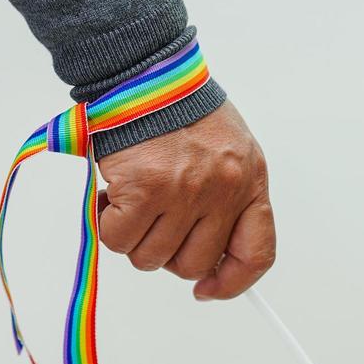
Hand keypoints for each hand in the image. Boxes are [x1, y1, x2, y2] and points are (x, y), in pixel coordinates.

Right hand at [97, 102, 274, 299]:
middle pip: (193, 265)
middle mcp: (222, 190)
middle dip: (168, 254)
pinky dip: (108, 225)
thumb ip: (225, 200)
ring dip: (134, 239)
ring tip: (132, 202)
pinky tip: (112, 197)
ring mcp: (183, 192)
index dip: (232, 283)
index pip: (255, 253)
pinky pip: (119, 239)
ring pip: (151, 258)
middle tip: (154, 225)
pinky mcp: (143, 189)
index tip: (208, 291)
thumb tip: (209, 258)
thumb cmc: (180, 110)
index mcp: (249, 182)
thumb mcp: (226, 152)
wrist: (146, 72)